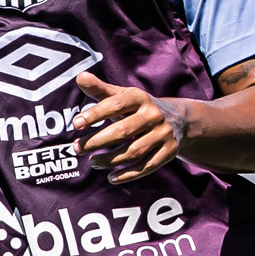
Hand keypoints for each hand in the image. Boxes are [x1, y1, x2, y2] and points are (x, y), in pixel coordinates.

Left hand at [72, 70, 188, 183]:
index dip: (95, 114)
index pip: (115, 105)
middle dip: (97, 141)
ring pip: (133, 152)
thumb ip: (100, 89)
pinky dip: (128, 175)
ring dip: (109, 160)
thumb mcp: (123, 96)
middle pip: (123, 132)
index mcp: (140, 97)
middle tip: (77, 148)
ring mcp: (163, 134)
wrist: (178, 118)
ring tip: (93, 162)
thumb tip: (80, 77)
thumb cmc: (138, 108)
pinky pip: (147, 166)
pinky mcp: (170, 151)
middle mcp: (153, 115)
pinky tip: (111, 178)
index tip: (76, 124)